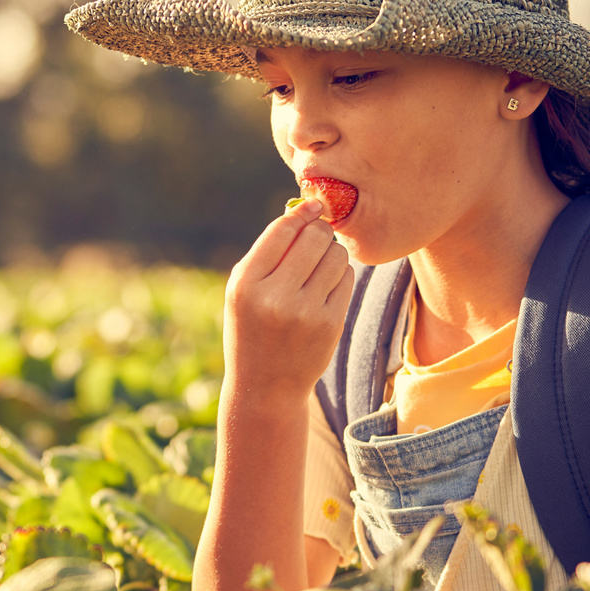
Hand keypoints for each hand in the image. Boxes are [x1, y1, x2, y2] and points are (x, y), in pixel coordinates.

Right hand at [223, 198, 352, 402]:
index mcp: (246, 283)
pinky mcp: (330, 324)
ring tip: (317, 267)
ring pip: (335, 256)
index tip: (313, 206)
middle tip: (317, 237)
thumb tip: (305, 208)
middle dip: (319, 231)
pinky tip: (325, 287)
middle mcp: (274, 297)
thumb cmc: (251, 327)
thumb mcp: (243, 290)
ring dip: (331, 253)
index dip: (301, 212)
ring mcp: (305, 312)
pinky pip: (346, 279)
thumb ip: (268, 252)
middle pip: (314, 238)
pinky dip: (339, 276)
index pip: (281, 231)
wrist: (265, 385)